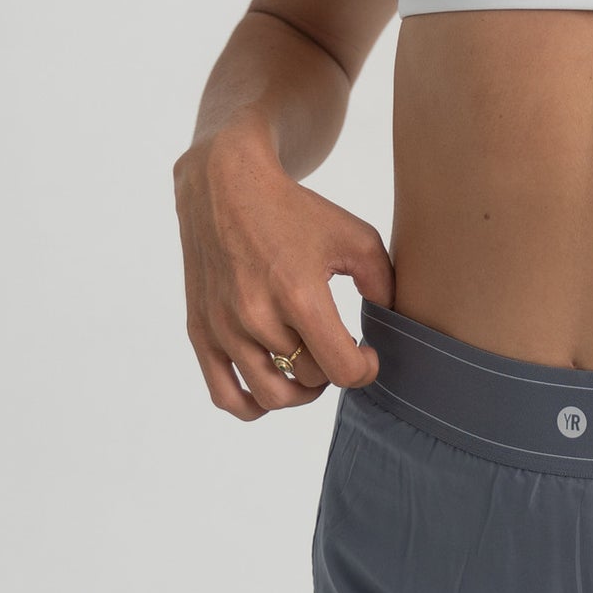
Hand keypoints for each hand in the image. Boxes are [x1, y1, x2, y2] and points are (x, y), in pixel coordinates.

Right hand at [173, 121, 395, 420]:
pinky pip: (225, 395)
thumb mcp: (355, 237)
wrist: (226, 186)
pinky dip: (253, 405)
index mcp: (299, 293)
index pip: (342, 370)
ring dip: (300, 391)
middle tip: (337, 346)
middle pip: (310, 380)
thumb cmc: (295, 212)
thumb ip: (383, 284)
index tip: (368, 354)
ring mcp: (224, 327)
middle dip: (332, 369)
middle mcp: (256, 316)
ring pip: (272, 396)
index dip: (365, 370)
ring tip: (310, 367)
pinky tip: (274, 385)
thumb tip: (392, 326)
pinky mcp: (201, 331)